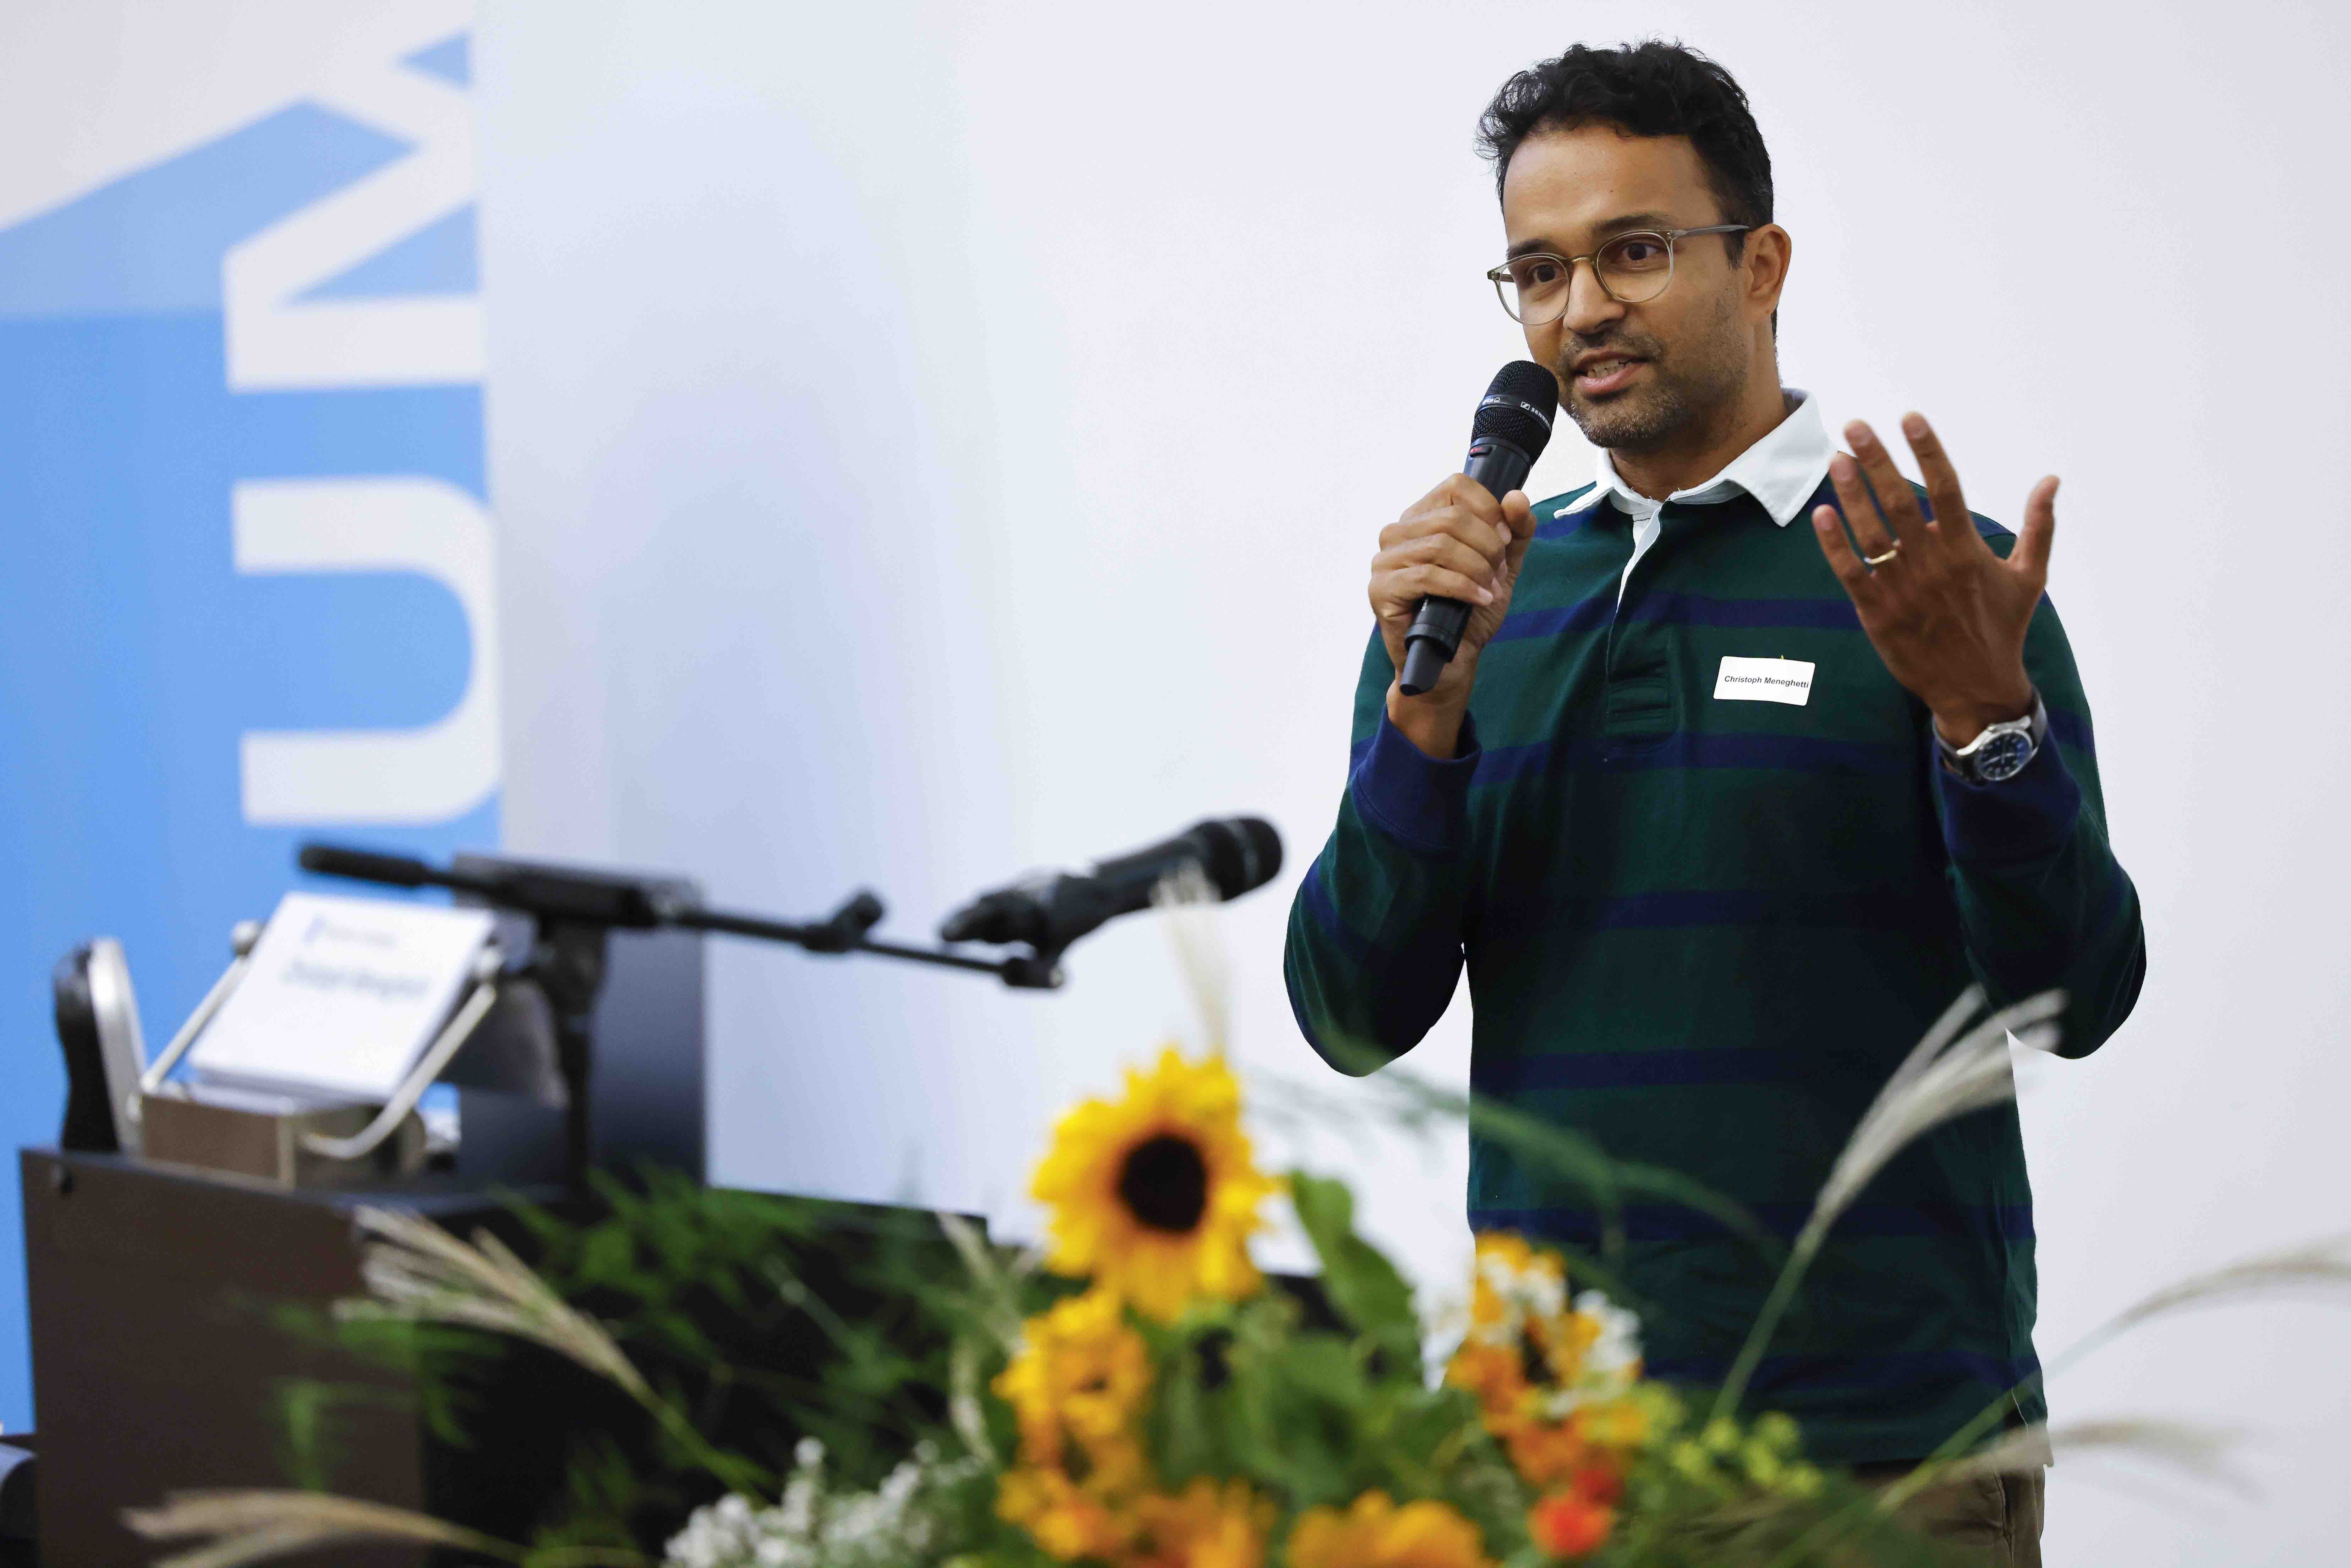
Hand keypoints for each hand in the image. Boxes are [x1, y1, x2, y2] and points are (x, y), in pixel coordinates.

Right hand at [1369, 475, 1535, 755]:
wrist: (1452, 661)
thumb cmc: (1469, 611)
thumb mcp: (1503, 565)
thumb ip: (1515, 531)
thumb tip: (1516, 497)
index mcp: (1422, 517)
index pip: (1457, 487)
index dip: (1490, 511)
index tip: (1504, 542)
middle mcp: (1397, 533)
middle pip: (1452, 517)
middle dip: (1487, 546)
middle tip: (1498, 573)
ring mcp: (1384, 561)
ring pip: (1440, 545)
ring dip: (1477, 569)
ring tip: (1489, 590)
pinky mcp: (1381, 590)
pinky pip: (1427, 575)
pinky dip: (1462, 587)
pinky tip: (1478, 600)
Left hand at [1810, 414, 2054, 745]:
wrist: (1977, 688)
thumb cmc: (2003, 627)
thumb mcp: (2031, 575)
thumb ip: (2039, 525)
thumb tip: (2052, 479)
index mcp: (1968, 550)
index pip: (1948, 487)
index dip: (1928, 450)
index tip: (1910, 418)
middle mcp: (1934, 565)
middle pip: (1902, 501)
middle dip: (1877, 460)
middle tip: (1855, 424)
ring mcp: (1904, 589)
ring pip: (1872, 533)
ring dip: (1851, 494)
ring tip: (1835, 458)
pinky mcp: (1878, 614)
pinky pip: (1851, 573)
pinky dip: (1834, 545)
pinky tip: (1821, 514)